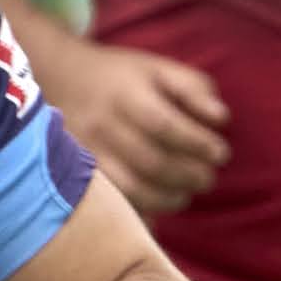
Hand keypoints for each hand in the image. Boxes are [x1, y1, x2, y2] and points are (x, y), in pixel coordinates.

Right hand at [34, 29, 230, 210]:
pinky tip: (157, 208)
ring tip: (185, 194)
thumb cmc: (121, 76)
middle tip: (207, 179)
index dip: (198, 144)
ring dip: (168, 199)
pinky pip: (113, 202)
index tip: (221, 153)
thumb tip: (221, 119)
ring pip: (132, 189)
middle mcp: (102, 125)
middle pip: (152, 162)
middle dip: (189, 176)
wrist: (59, 77)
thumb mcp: (158, 68)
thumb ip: (194, 89)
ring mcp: (87, 153)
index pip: (166, 126)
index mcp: (125, 95)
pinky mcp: (77, 173)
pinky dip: (140, 212)